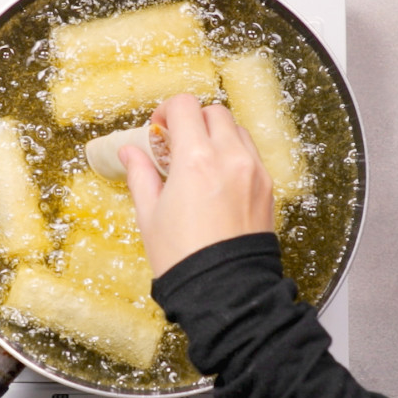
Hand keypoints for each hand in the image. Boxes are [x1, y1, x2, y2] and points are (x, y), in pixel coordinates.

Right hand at [119, 93, 274, 276]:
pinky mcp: (268, 188)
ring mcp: (254, 171)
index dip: (167, 111)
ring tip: (201, 162)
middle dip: (193, 120)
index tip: (159, 129)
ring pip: (237, 130)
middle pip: (214, 112)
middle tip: (178, 145)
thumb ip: (140, 175)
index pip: (184, 106)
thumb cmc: (182, 257)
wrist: (224, 291)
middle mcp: (229, 157)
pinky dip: (235, 154)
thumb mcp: (149, 215)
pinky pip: (252, 154)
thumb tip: (129, 152)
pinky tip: (220, 179)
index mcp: (195, 160)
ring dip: (217, 135)